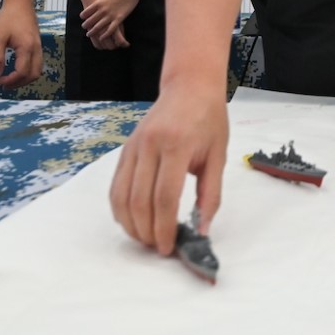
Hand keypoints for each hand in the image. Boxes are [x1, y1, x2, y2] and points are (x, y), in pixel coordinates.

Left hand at [0, 0, 43, 87]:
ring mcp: (39, 47)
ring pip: (37, 71)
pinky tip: (17, 69)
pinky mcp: (38, 45)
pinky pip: (37, 64)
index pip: (22, 72)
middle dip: (19, 83)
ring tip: (11, 80)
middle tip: (5, 84)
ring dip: (25, 79)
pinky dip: (28, 71)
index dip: (11, 80)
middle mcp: (36, 49)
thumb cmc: (8, 18)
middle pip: (33, 75)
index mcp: (26, 48)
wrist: (21, 3)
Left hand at [81, 0, 141, 48]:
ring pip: (98, 27)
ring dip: (92, 32)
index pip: (85, 13)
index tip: (83, 19)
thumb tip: (97, 3)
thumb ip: (101, 0)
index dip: (83, 17)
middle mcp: (102, 10)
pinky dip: (104, 35)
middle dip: (86, 25)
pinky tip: (101, 38)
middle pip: (90, 21)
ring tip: (89, 34)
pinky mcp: (119, 19)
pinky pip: (110, 30)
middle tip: (84, 28)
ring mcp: (110, 15)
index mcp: (98, 2)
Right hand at [109, 80, 229, 255]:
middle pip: (139, 201)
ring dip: (130, 225)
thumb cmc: (209, 120)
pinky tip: (132, 221)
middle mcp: (149, 146)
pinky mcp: (125, 149)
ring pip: (121, 196)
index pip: (165, 197)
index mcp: (176, 146)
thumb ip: (211, 195)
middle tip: (159, 248)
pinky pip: (115, 185)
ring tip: (146, 239)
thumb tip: (202, 230)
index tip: (170, 247)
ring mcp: (133, 147)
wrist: (189, 87)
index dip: (165, 227)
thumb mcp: (218, 156)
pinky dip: (120, 209)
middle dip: (147, 232)